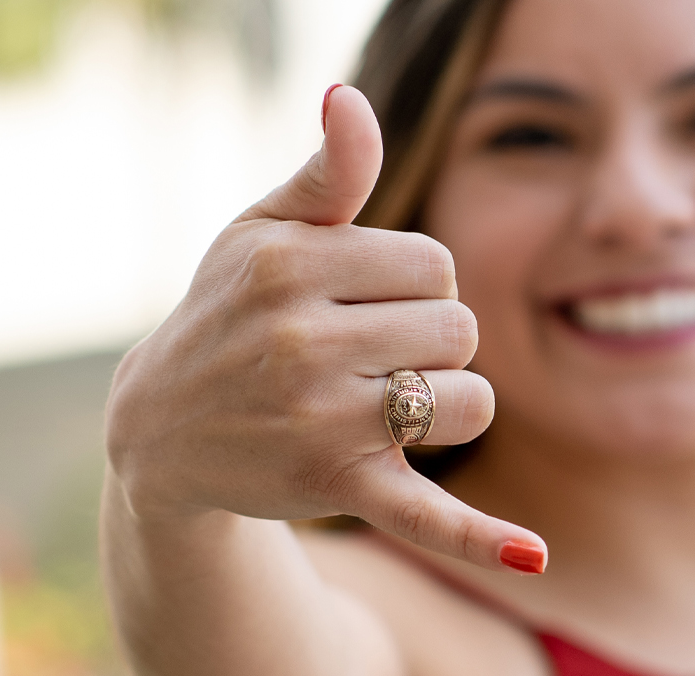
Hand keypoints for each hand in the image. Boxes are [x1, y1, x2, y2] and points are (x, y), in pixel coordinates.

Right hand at [106, 85, 544, 573]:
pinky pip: (428, 515)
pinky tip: (534, 557)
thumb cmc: (230, 312)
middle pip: (458, 328)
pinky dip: (480, 539)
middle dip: (429, 341)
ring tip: (382, 404)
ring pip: (466, 400)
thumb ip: (327, 173)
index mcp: (291, 266)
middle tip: (363, 356)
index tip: (361, 299)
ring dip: (446, 404)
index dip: (415, 283)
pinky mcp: (339, 489)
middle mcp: (303, 342)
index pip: (437, 263)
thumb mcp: (264, 233)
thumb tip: (351, 98)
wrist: (160, 430)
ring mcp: (321, 421)